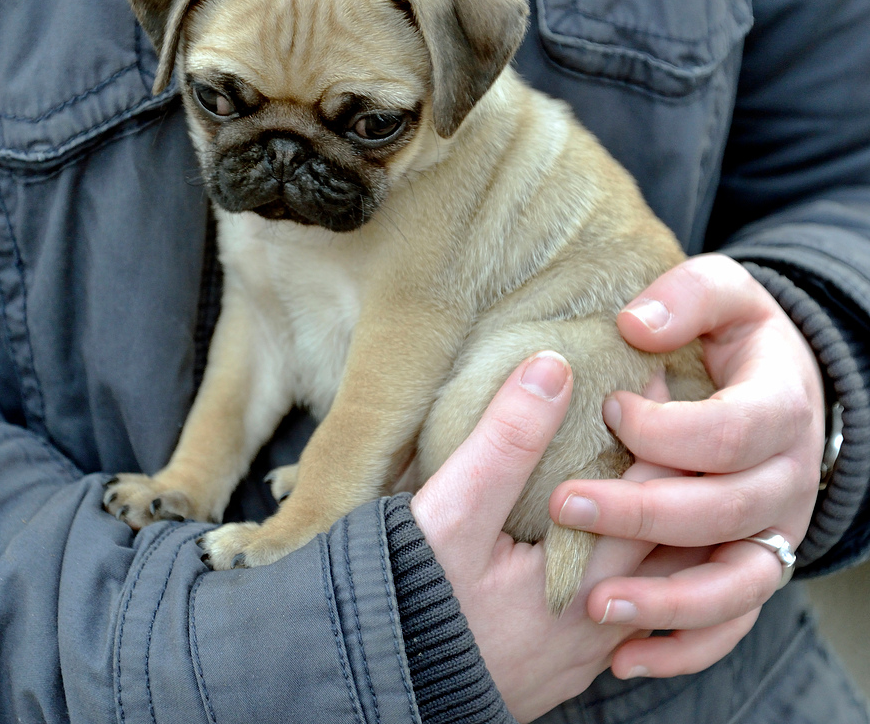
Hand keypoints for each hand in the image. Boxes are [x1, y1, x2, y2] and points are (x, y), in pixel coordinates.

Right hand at [411, 352, 679, 721]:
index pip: (654, 489)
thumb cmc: (411, 600)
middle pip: (672, 536)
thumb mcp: (453, 511)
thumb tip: (553, 367)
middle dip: (672, 472)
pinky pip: (630, 603)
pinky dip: (636, 557)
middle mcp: (605, 619)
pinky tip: (615, 534)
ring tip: (643, 467)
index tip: (654, 373)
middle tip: (662, 416)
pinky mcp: (569, 662)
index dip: (662, 425)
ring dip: (657, 517)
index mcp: (590, 579)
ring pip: (657, 575)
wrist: (381, 687)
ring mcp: (590, 648)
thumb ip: (506, 440)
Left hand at [549, 253, 824, 679]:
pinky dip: (687, 646)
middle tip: (565, 504)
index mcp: (781, 409)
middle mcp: (786, 479)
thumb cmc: (735, 334)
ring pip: (736, 583)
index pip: (728, 433)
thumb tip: (633, 324)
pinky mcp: (756, 565)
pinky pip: (733, 623)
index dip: (665, 428)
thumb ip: (685, 298)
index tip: (609, 409)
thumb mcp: (722, 294)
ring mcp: (775, 530)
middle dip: (642, 512)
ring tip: (597, 605)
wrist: (779, 384)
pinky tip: (626, 658)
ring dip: (668, 600)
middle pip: (723, 512)